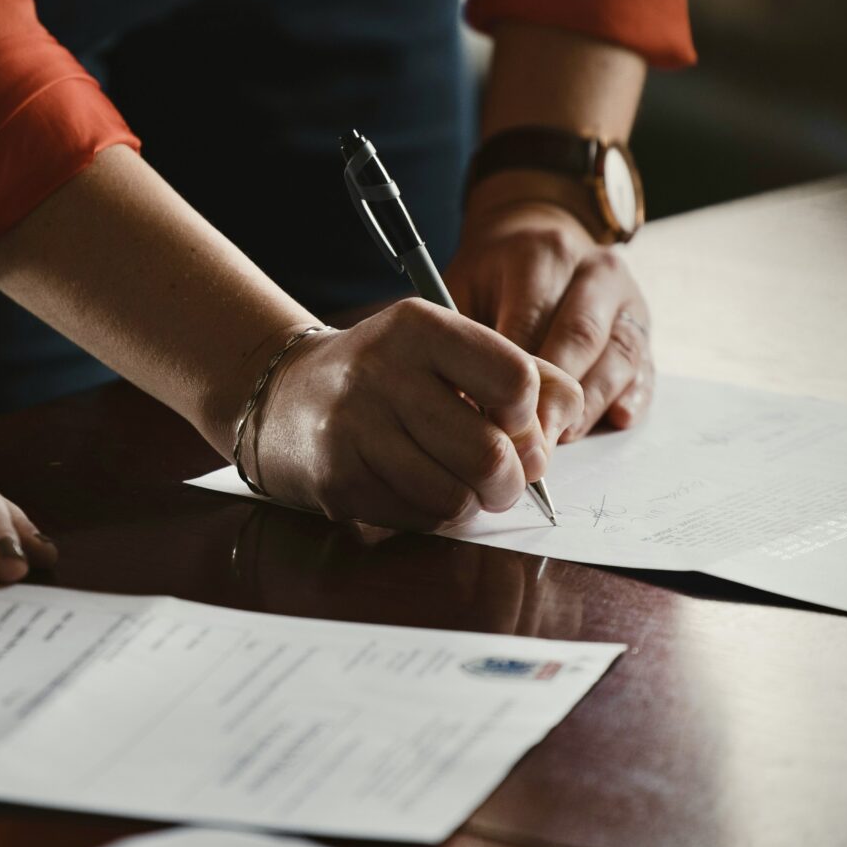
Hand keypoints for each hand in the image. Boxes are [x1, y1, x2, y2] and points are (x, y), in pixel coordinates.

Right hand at [248, 299, 583, 529]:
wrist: (285, 396)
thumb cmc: (387, 375)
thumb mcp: (447, 349)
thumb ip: (521, 373)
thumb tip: (562, 427)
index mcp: (420, 327)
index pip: (516, 380)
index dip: (531, 417)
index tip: (515, 424)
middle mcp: (382, 371)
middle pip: (492, 453)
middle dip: (512, 480)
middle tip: (503, 477)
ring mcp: (354, 428)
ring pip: (457, 497)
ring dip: (473, 502)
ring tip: (460, 483)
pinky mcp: (338, 480)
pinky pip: (419, 518)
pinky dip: (434, 515)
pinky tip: (418, 488)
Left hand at [444, 195, 654, 439]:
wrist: (538, 241)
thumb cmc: (492, 278)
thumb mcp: (464, 286)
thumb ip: (463, 337)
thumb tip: (461, 403)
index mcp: (544, 253)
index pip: (532, 320)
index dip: (513, 377)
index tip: (493, 420)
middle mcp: (595, 270)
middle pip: (581, 338)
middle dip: (555, 397)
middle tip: (530, 442)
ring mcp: (627, 298)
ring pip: (619, 355)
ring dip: (591, 404)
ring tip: (562, 438)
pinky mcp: (643, 327)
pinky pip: (646, 366)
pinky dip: (634, 396)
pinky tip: (617, 419)